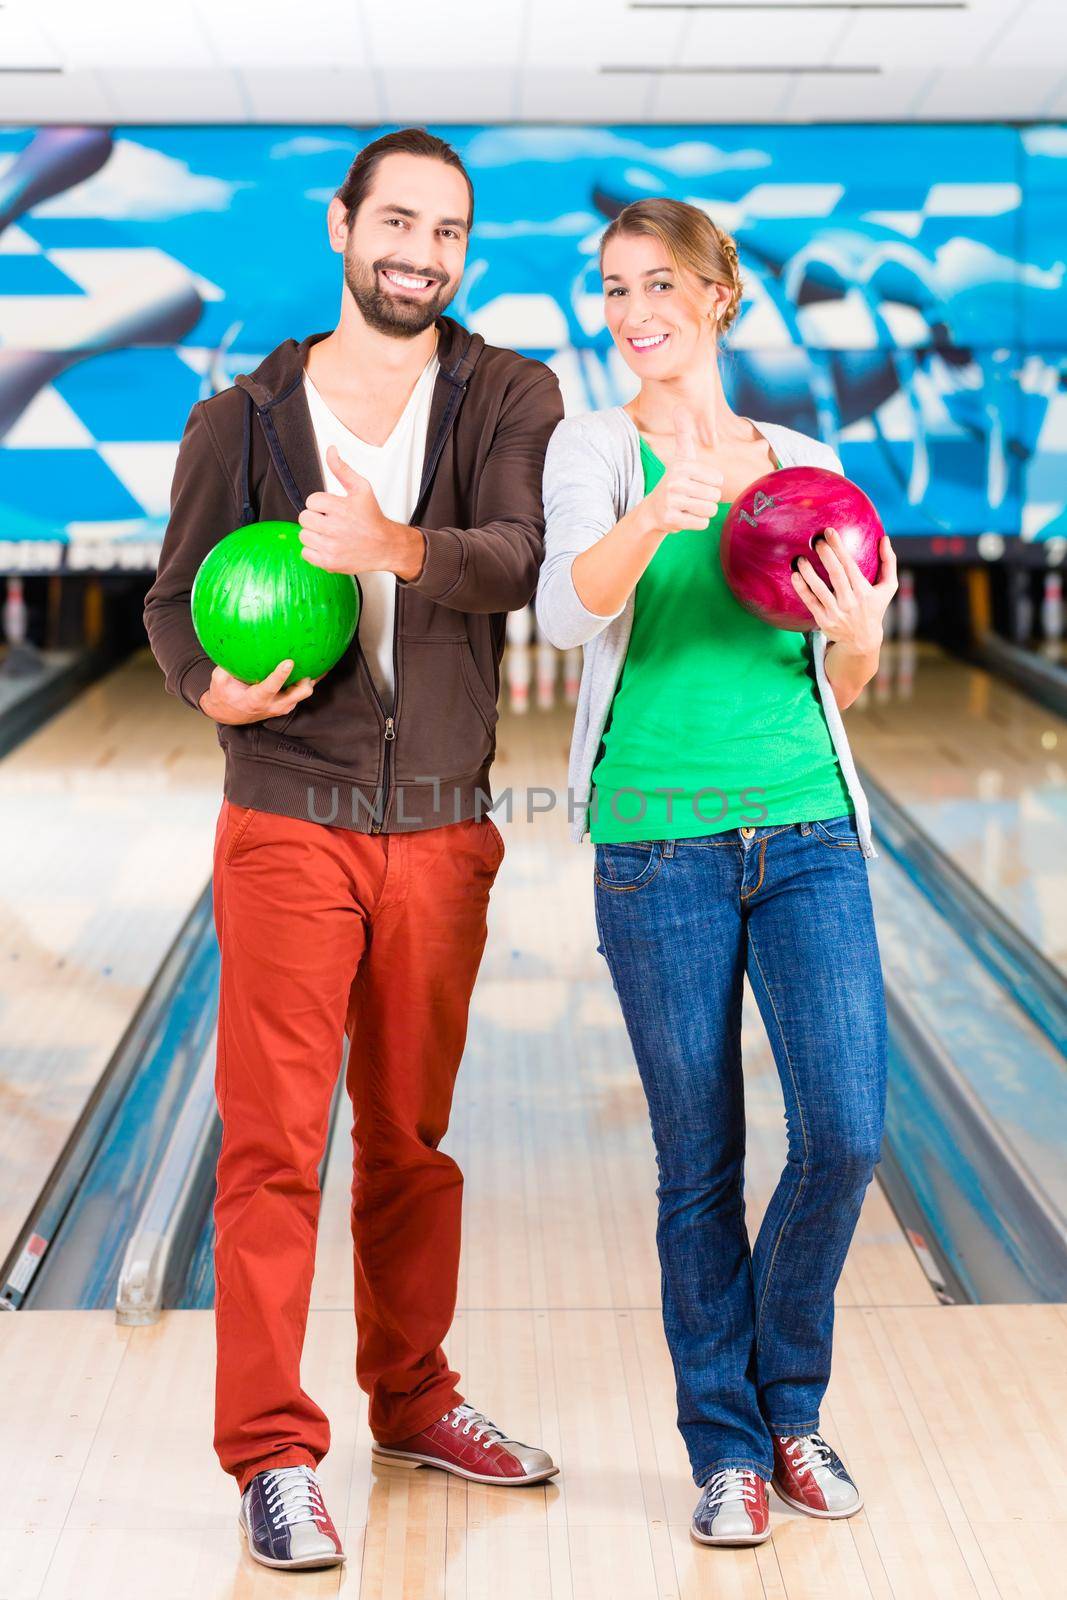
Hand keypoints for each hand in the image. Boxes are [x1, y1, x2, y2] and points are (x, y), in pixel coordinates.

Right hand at [198, 659, 318, 724]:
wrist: (230, 713)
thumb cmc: (224, 694)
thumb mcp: (219, 681)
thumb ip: (225, 666)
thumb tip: (233, 644)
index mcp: (256, 699)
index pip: (270, 687)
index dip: (280, 675)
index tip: (289, 662)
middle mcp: (274, 705)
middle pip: (298, 694)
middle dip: (306, 681)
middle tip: (310, 662)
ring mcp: (283, 705)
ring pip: (304, 692)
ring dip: (312, 677)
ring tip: (321, 657)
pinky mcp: (288, 702)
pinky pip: (302, 690)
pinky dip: (310, 678)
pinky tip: (318, 662)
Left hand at [298, 444, 424, 578]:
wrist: (386, 546)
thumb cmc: (372, 517)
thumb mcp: (361, 488)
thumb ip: (342, 469)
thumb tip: (330, 450)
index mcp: (341, 508)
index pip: (311, 501)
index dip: (320, 504)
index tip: (332, 509)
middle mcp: (335, 528)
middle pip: (304, 518)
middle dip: (315, 518)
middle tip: (329, 521)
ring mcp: (331, 547)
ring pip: (303, 536)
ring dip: (314, 534)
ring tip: (329, 534)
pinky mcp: (329, 563)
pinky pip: (306, 553)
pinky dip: (314, 550)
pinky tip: (328, 545)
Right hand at [641, 405, 724, 538]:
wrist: (652, 511)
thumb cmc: (674, 482)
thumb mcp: (680, 458)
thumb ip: (683, 434)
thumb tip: (680, 407)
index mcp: (682, 466)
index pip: (718, 480)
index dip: (712, 485)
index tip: (696, 484)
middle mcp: (675, 482)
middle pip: (715, 496)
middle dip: (708, 500)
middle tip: (692, 498)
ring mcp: (672, 501)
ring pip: (709, 510)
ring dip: (703, 512)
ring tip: (689, 507)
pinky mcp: (671, 519)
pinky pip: (701, 523)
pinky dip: (696, 523)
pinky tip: (684, 517)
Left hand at [792, 529, 897, 650]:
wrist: (862, 639)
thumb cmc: (874, 607)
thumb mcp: (888, 587)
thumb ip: (888, 562)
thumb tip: (885, 538)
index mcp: (864, 591)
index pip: (850, 565)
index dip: (839, 547)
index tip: (829, 532)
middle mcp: (850, 602)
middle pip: (836, 574)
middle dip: (825, 555)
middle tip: (816, 541)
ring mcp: (836, 612)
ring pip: (820, 589)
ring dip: (809, 572)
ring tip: (800, 559)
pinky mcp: (824, 620)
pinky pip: (810, 602)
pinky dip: (802, 589)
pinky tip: (795, 576)